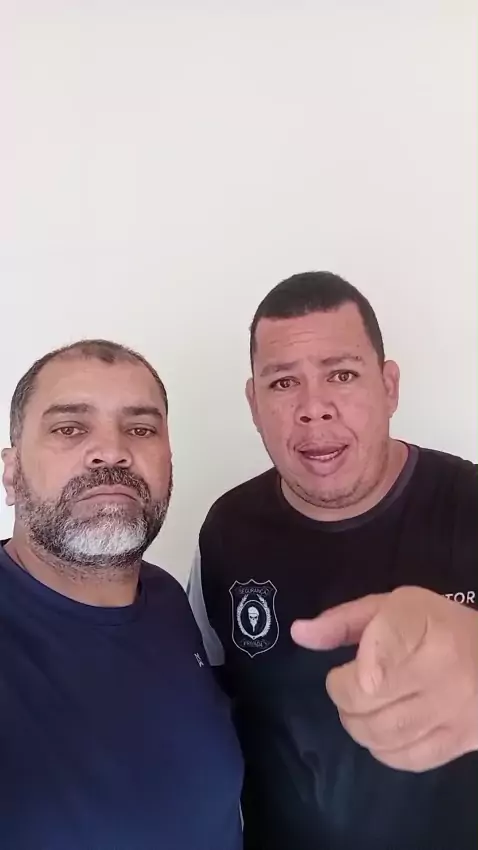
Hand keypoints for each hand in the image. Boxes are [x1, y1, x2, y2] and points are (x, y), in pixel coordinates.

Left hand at [291, 587, 477, 770]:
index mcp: (421, 630)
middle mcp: (437, 674)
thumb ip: (343, 620)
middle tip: (347, 685)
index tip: (350, 667)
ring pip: (382, 734)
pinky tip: (382, 732)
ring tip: (361, 708)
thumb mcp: (392, 607)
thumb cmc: (437, 626)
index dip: (358, 668)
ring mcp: (449, 713)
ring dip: (357, 725)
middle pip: (366, 699)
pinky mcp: (457, 742)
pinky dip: (383, 750)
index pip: (380, 655)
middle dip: (343, 696)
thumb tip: (298, 633)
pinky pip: (406, 759)